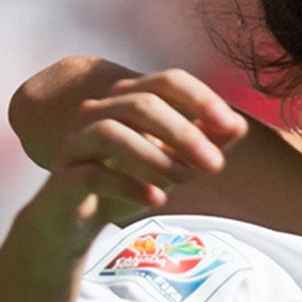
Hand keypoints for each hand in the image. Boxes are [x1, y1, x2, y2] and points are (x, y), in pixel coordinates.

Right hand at [11, 57, 245, 178]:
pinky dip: (128, 185)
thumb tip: (238, 125)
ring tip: (185, 181)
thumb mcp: (173, 163)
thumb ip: (203, 142)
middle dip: (184, 133)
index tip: (230, 126)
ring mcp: (76, 142)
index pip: (166, 81)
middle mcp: (98, 112)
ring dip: (155, 157)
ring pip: (111, 132)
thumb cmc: (128, 181)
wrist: (76, 220)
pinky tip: (155, 200)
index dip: (200, 99)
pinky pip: (92, 174)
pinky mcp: (63, 177)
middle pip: (142, 104)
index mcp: (127, 100)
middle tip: (216, 165)